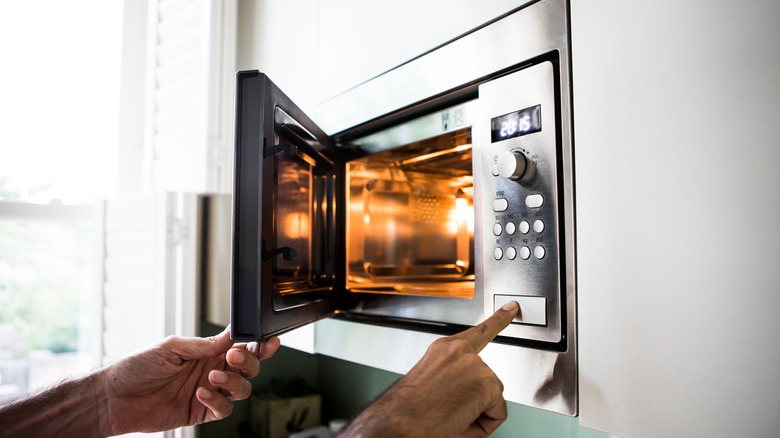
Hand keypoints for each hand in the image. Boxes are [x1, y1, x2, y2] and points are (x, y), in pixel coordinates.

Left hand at [97, 327, 279, 435]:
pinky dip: (217, 401)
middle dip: (249, 362)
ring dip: (233, 382)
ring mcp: (208, 392)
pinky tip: (200, 394)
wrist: (114, 398)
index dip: (258, 344)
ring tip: (212, 377)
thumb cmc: (136, 367)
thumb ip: (204, 344)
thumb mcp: (172, 346)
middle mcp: (211, 370)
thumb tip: (230, 337)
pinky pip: (223, 409)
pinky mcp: (200, 412)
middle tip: (233, 357)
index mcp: (207, 351)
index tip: (267, 341)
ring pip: (242, 389)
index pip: (240, 345)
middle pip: (249, 367)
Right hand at [342, 301, 518, 437]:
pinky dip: (482, 426)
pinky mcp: (487, 382)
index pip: (478, 332)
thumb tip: (465, 396)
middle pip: (486, 380)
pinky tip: (461, 422)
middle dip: (475, 401)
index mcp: (443, 349)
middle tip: (448, 411)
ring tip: (449, 417)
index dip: (498, 319)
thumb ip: (452, 378)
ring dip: (475, 414)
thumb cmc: (408, 410)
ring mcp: (475, 365)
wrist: (399, 422)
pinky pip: (497, 413)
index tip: (510, 308)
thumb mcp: (429, 384)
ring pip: (491, 399)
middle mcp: (460, 352)